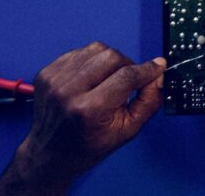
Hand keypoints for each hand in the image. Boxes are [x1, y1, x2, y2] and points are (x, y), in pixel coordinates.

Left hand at [0, 45, 164, 194]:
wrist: (50, 154)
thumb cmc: (87, 145)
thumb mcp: (127, 131)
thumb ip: (149, 101)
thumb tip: (159, 75)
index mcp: (89, 110)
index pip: (127, 75)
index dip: (147, 69)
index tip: (158, 67)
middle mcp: (68, 92)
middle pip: (112, 56)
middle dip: (127, 65)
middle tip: (126, 82)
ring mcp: (54, 81)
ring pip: (96, 49)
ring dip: (108, 61)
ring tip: (106, 80)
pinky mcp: (46, 74)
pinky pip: (79, 52)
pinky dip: (90, 61)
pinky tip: (89, 79)